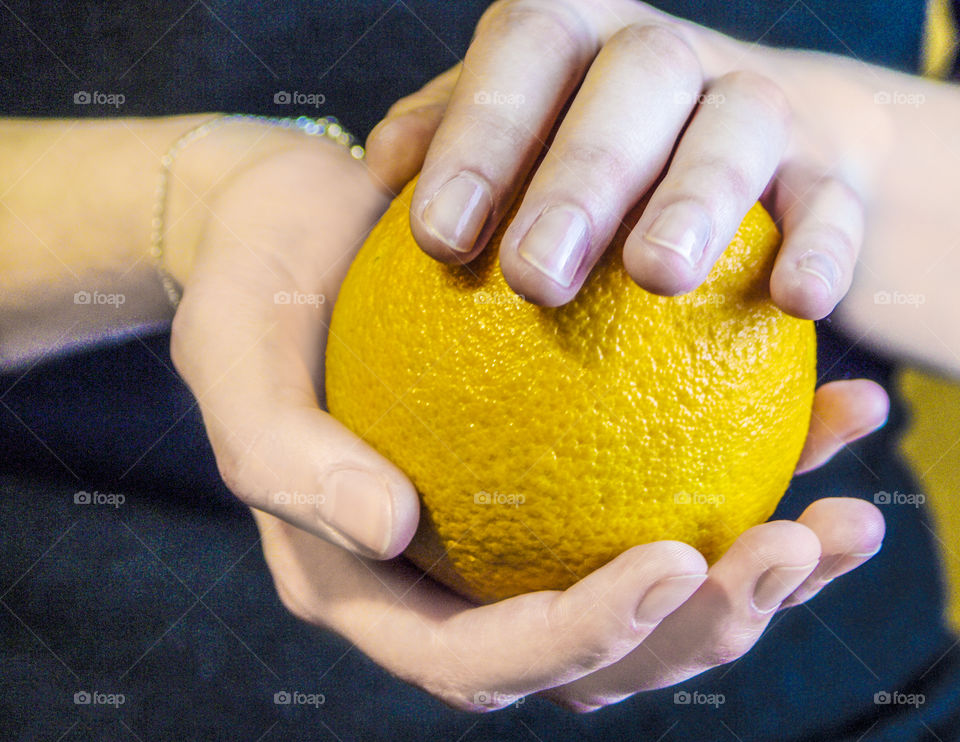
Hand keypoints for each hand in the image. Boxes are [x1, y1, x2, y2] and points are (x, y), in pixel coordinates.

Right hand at [163, 117, 887, 711]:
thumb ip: (288, 458)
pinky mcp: (569, 455)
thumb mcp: (234, 361)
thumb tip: (388, 528)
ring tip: (842, 514)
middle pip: (592, 654)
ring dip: (756, 571)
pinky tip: (826, 411)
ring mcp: (519, 520)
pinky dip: (756, 461)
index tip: (673, 564)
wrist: (292, 222)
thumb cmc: (249, 292)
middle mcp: (455, 571)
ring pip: (652, 585)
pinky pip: (668, 474)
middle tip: (794, 548)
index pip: (476, 658)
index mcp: (373, 584)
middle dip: (702, 630)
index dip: (576, 640)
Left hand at [367, 0, 881, 317]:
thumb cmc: (605, 151)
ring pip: (738, 125)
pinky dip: (821, 246)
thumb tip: (386, 165)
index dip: (481, 134)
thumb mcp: (524, 130)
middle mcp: (668, 58)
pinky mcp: (831, 169)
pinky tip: (797, 303)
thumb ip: (458, 140)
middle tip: (537, 278)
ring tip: (657, 275)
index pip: (526, 51)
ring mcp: (758, 104)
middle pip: (633, 79)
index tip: (440, 239)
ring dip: (697, 198)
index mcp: (580, 40)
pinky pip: (833, 201)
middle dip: (582, 173)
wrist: (764, 148)